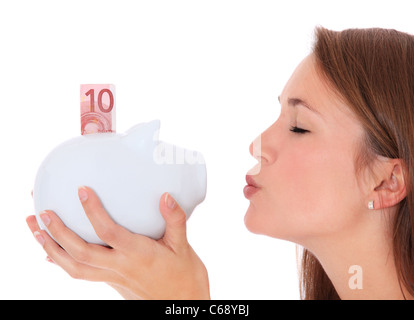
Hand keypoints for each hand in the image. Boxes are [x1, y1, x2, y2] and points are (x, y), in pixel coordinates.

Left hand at [26, 187, 209, 299]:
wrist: (181, 304)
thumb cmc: (185, 276)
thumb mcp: (183, 246)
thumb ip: (175, 220)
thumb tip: (166, 196)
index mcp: (138, 255)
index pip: (109, 233)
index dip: (93, 212)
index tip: (82, 190)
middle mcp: (120, 267)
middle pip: (81, 252)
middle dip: (59, 232)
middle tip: (42, 211)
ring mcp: (113, 277)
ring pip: (74, 266)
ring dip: (52, 248)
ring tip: (35, 229)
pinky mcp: (111, 281)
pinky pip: (80, 274)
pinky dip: (61, 263)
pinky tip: (49, 254)